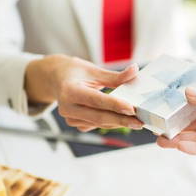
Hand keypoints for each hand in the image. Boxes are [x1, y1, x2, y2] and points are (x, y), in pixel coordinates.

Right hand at [25, 54, 142, 131]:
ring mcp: (70, 117)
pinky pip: (96, 125)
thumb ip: (115, 75)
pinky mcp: (75, 123)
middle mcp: (67, 107)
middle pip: (98, 117)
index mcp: (70, 90)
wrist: (55, 79)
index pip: (96, 100)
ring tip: (137, 121)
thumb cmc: (75, 72)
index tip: (132, 109)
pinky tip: (123, 120)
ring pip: (99, 123)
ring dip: (118, 123)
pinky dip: (110, 122)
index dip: (114, 105)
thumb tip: (135, 70)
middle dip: (121, 120)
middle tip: (140, 122)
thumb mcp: (94, 70)